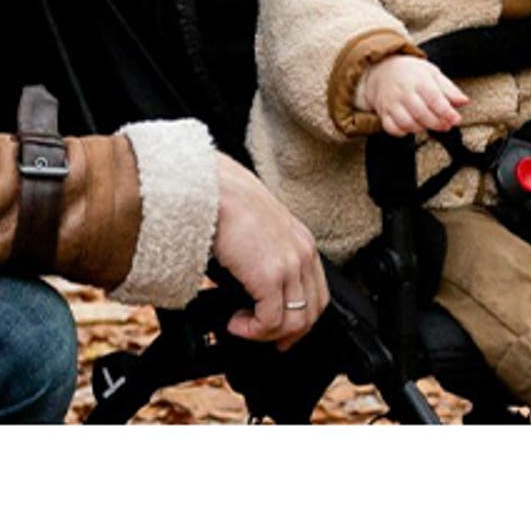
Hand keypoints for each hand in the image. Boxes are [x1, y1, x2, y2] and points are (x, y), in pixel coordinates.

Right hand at [207, 155, 325, 346]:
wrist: (213, 191)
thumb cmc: (225, 204)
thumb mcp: (257, 233)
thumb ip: (263, 258)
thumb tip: (251, 288)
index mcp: (301, 243)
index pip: (317, 294)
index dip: (302, 320)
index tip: (284, 332)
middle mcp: (302, 254)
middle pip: (311, 312)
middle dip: (288, 334)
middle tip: (265, 340)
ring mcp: (289, 265)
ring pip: (294, 322)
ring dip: (265, 333)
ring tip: (241, 326)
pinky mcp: (269, 275)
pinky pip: (270, 321)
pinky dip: (252, 330)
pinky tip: (235, 323)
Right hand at [361, 54, 466, 135]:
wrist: (383, 69)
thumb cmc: (412, 73)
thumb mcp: (432, 73)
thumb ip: (449, 89)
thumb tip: (464, 101)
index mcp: (419, 80)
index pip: (434, 99)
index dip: (447, 112)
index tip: (456, 119)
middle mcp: (404, 92)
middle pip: (421, 113)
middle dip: (437, 123)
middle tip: (446, 125)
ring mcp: (392, 103)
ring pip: (406, 123)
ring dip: (421, 128)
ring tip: (429, 125)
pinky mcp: (383, 112)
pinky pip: (391, 128)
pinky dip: (403, 132)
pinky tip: (412, 127)